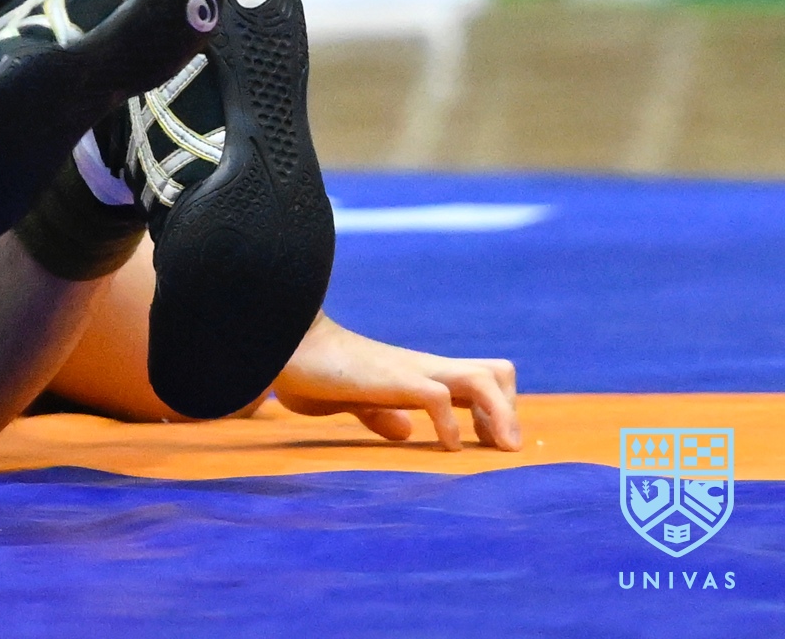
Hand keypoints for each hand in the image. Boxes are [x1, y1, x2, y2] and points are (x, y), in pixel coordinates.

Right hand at [272, 316, 519, 450]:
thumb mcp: (351, 400)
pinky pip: (439, 399)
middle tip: (500, 448)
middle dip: (510, 413)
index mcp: (416, 373)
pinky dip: (450, 426)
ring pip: (484, 380)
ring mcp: (411, 371)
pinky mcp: (393, 379)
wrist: (283, 343)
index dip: (497, 410)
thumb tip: (404, 430)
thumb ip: (378, 413)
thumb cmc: (311, 372)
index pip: (481, 378)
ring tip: (496, 449)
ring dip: (500, 417)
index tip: (490, 443)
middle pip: (498, 372)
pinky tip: (443, 446)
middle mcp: (424, 368)